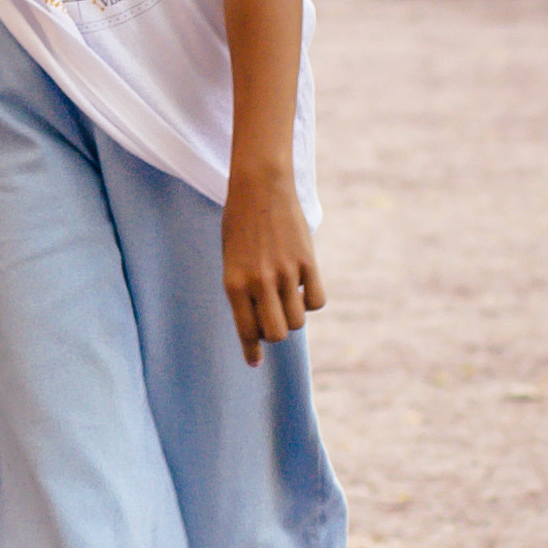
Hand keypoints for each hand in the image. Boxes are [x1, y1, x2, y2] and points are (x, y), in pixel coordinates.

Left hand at [220, 159, 324, 368]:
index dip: (252, 350)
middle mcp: (258, 281)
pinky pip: (316, 301)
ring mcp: (284, 272)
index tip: (255, 362)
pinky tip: (303, 287)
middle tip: (272, 317)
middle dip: (275, 333)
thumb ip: (243, 291)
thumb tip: (260, 326)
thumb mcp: (231, 259)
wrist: (259, 186)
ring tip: (286, 298)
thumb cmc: (240, 224)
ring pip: (298, 321)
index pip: (246, 331)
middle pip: (277, 333)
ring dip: (293, 316)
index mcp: (233, 282)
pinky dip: (311, 301)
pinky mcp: (307, 261)